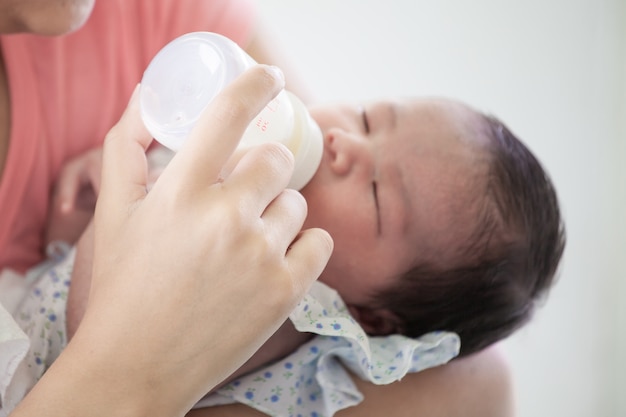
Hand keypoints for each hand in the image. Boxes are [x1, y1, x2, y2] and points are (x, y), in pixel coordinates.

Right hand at [13, 65, 332, 416]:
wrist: (138, 364)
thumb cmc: (124, 287)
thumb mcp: (115, 215)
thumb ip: (126, 151)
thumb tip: (144, 102)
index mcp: (180, 193)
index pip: (227, 115)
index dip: (254, 85)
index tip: (269, 77)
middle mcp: (225, 218)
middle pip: (275, 158)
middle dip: (262, 170)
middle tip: (242, 196)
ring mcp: (260, 255)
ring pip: (297, 203)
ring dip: (278, 214)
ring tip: (248, 242)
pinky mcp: (286, 291)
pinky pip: (320, 242)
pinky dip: (304, 247)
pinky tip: (276, 261)